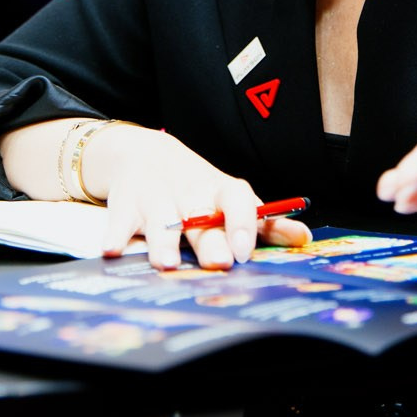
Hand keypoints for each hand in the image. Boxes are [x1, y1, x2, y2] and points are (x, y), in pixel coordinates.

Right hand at [85, 124, 310, 269]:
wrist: (143, 153)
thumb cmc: (197, 188)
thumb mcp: (231, 199)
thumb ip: (265, 223)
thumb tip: (304, 239)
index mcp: (219, 191)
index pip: (237, 200)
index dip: (243, 224)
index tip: (245, 251)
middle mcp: (189, 193)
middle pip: (200, 217)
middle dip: (208, 240)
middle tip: (218, 263)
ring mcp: (155, 198)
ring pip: (160, 220)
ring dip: (162, 241)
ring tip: (165, 263)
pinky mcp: (125, 206)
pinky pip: (119, 222)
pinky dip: (115, 236)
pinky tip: (112, 252)